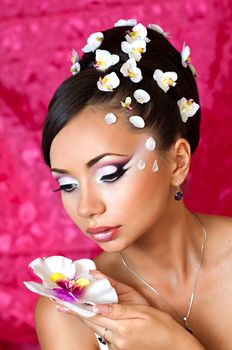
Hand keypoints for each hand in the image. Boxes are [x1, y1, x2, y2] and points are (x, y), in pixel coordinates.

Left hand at [56, 272, 203, 348]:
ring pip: (96, 328)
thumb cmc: (162, 325)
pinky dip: (97, 323)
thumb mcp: (143, 311)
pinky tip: (93, 315)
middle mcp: (116, 339)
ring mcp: (117, 347)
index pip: (93, 315)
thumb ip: (119, 308)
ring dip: (85, 316)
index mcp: (122, 328)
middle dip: (76, 311)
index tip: (61, 303)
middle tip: (60, 303)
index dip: (76, 308)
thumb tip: (98, 303)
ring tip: (74, 305)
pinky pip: (104, 334)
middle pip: (91, 322)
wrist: (175, 347)